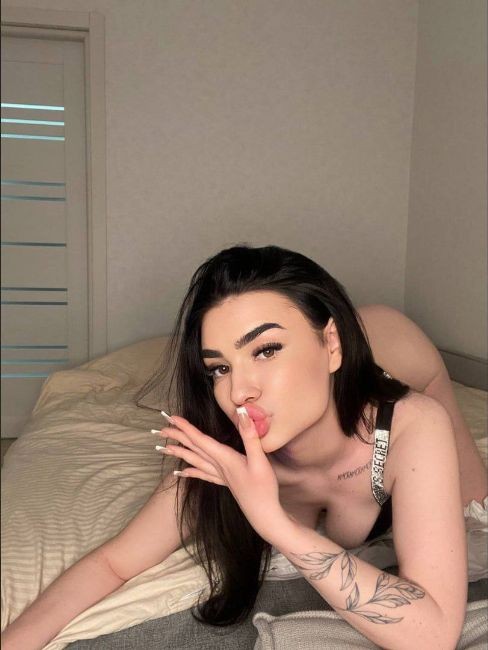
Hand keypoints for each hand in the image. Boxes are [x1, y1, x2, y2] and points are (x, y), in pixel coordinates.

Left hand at [157, 409, 289, 542]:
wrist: (264, 515)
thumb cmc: (263, 489)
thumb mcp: (260, 460)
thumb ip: (250, 436)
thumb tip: (242, 413)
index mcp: (225, 458)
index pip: (201, 439)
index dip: (186, 427)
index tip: (172, 418)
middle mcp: (218, 466)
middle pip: (194, 449)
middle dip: (177, 437)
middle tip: (161, 428)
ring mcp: (220, 476)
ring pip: (195, 461)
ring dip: (180, 452)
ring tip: (165, 448)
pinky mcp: (225, 483)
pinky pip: (203, 475)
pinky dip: (191, 471)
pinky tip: (182, 472)